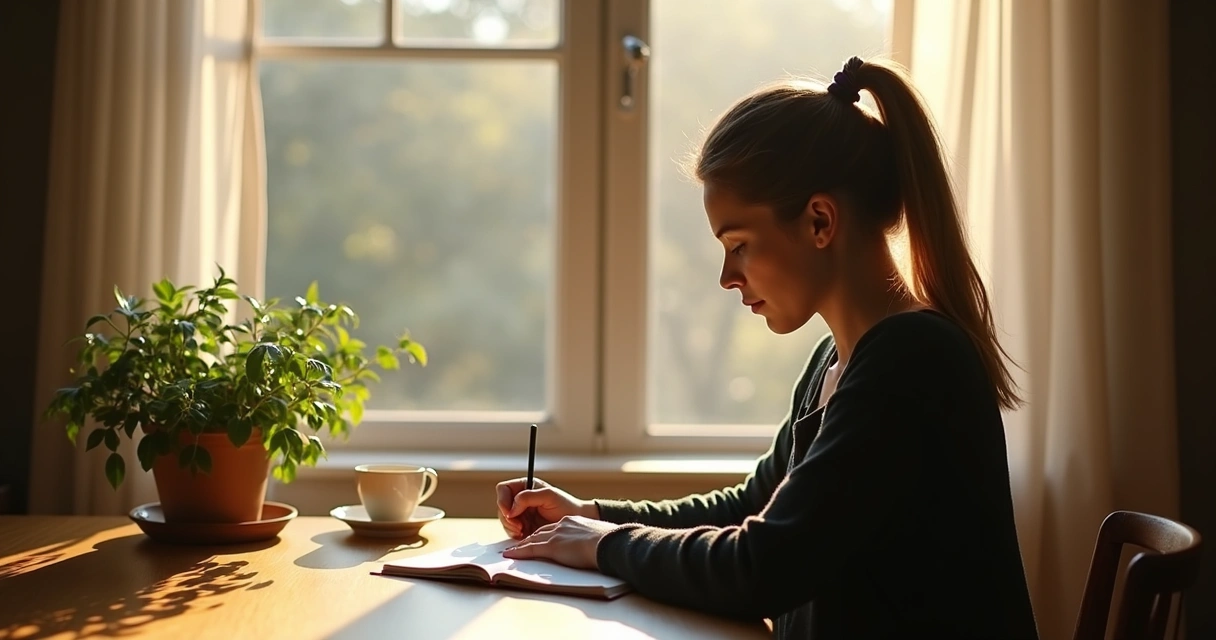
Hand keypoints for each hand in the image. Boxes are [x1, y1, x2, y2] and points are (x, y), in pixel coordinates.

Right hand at [495, 477, 599, 538]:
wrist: (574, 522)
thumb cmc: (565, 505)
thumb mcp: (549, 496)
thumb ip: (528, 497)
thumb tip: (512, 507)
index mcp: (524, 486)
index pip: (503, 489)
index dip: (503, 500)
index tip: (511, 512)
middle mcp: (520, 499)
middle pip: (501, 506)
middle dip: (507, 517)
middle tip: (519, 525)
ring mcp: (520, 514)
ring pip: (504, 520)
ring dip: (510, 527)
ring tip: (523, 530)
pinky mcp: (523, 527)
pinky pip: (510, 531)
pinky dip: (514, 534)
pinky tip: (524, 535)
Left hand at [501, 515, 617, 569]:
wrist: (608, 542)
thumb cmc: (609, 542)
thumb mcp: (600, 535)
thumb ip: (593, 539)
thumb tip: (599, 547)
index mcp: (573, 522)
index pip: (553, 527)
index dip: (544, 533)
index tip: (538, 538)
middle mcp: (562, 525)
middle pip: (540, 531)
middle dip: (529, 538)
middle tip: (520, 544)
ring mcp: (556, 535)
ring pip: (533, 539)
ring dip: (521, 545)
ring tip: (511, 551)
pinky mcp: (552, 547)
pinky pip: (530, 549)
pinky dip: (518, 552)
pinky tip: (510, 555)